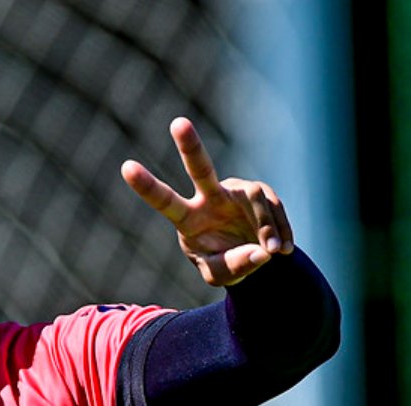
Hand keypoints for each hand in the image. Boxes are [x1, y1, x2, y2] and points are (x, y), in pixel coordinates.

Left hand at [121, 117, 293, 286]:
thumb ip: (235, 266)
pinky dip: (281, 230)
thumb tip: (261, 252)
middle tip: (178, 123)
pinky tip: (284, 250)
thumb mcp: (220, 276)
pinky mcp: (261, 193)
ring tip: (274, 252)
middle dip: (190, 146)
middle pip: (200, 169)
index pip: (165, 201)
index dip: (147, 186)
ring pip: (254, 198)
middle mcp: (210, 198)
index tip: (126, 167)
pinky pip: (274, 206)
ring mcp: (236, 192)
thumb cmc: (224, 264)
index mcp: (188, 219)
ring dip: (266, 226)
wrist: (251, 259)